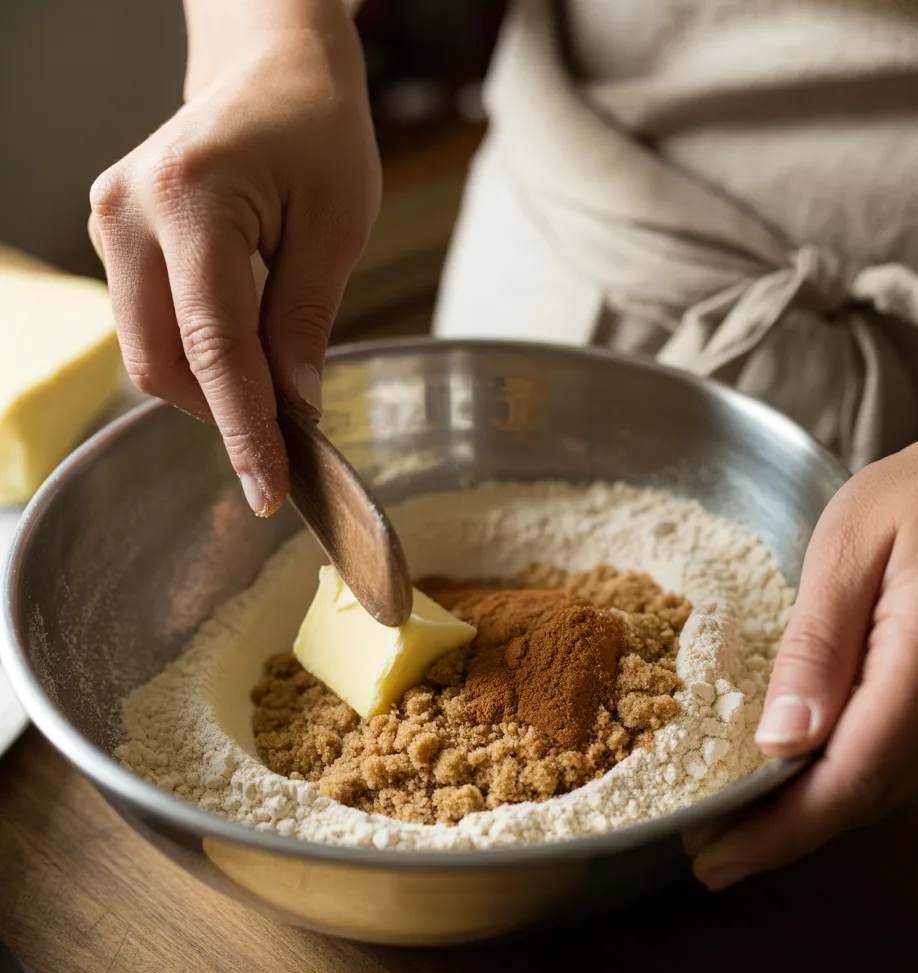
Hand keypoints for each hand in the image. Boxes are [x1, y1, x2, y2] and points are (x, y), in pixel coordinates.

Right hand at [89, 1, 379, 514]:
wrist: (270, 69)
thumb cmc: (316, 131)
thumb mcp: (337, 226)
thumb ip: (306, 320)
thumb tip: (294, 406)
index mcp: (191, 200)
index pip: (215, 347)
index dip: (244, 430)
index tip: (268, 489)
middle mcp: (129, 212)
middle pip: (162, 363)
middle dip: (223, 416)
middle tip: (286, 443)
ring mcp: (111, 223)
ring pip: (148, 352)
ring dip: (209, 390)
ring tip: (271, 390)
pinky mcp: (115, 236)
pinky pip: (148, 324)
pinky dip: (195, 357)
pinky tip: (242, 356)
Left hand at [690, 388, 917, 888]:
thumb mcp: (849, 544)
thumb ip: (817, 643)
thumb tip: (780, 739)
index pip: (854, 772)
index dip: (782, 829)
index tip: (717, 859)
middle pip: (872, 793)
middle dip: (786, 832)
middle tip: (713, 849)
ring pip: (894, 786)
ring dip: (818, 811)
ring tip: (743, 819)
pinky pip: (915, 762)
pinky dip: (856, 778)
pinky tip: (808, 775)